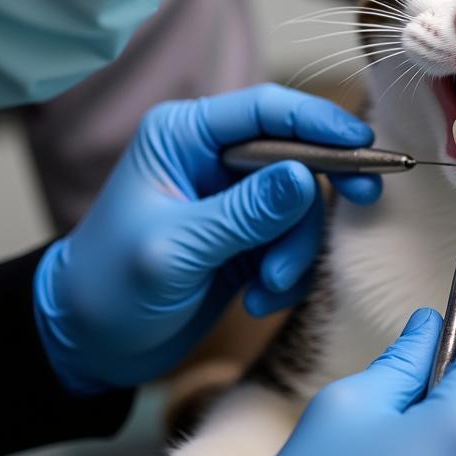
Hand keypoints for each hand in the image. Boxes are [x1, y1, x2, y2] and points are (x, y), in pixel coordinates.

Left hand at [34, 84, 379, 393]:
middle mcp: (213, 157)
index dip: (318, 119)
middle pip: (296, 152)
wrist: (91, 346)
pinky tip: (258, 300)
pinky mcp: (248, 234)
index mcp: (184, 136)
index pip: (264, 109)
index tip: (362, 142)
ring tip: (268, 288)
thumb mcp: (176, 251)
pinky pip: (294, 239)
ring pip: (300, 204)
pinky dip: (288, 272)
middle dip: (320, 190)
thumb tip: (306, 176)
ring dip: (295, 250)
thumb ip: (243, 213)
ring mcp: (234, 197)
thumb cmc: (110, 289)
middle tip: (364, 198)